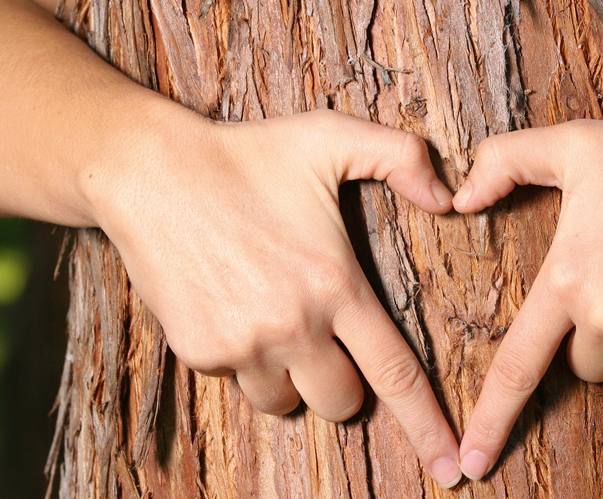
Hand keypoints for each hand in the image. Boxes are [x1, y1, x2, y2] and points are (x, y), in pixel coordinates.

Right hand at [84, 108, 464, 487]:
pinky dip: (245, 359)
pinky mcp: (200, 353)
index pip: (395, 373)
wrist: (149, 171)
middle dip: (343, 384)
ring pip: (286, 401)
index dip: (427, 426)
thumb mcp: (331, 137)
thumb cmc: (247, 153)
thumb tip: (452, 197)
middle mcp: (292, 326)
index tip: (452, 468)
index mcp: (335, 285)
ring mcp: (242, 346)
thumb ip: (403, 158)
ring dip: (290, 376)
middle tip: (325, 335)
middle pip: (342, 403)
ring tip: (272, 313)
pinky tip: (233, 305)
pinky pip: (238, 382)